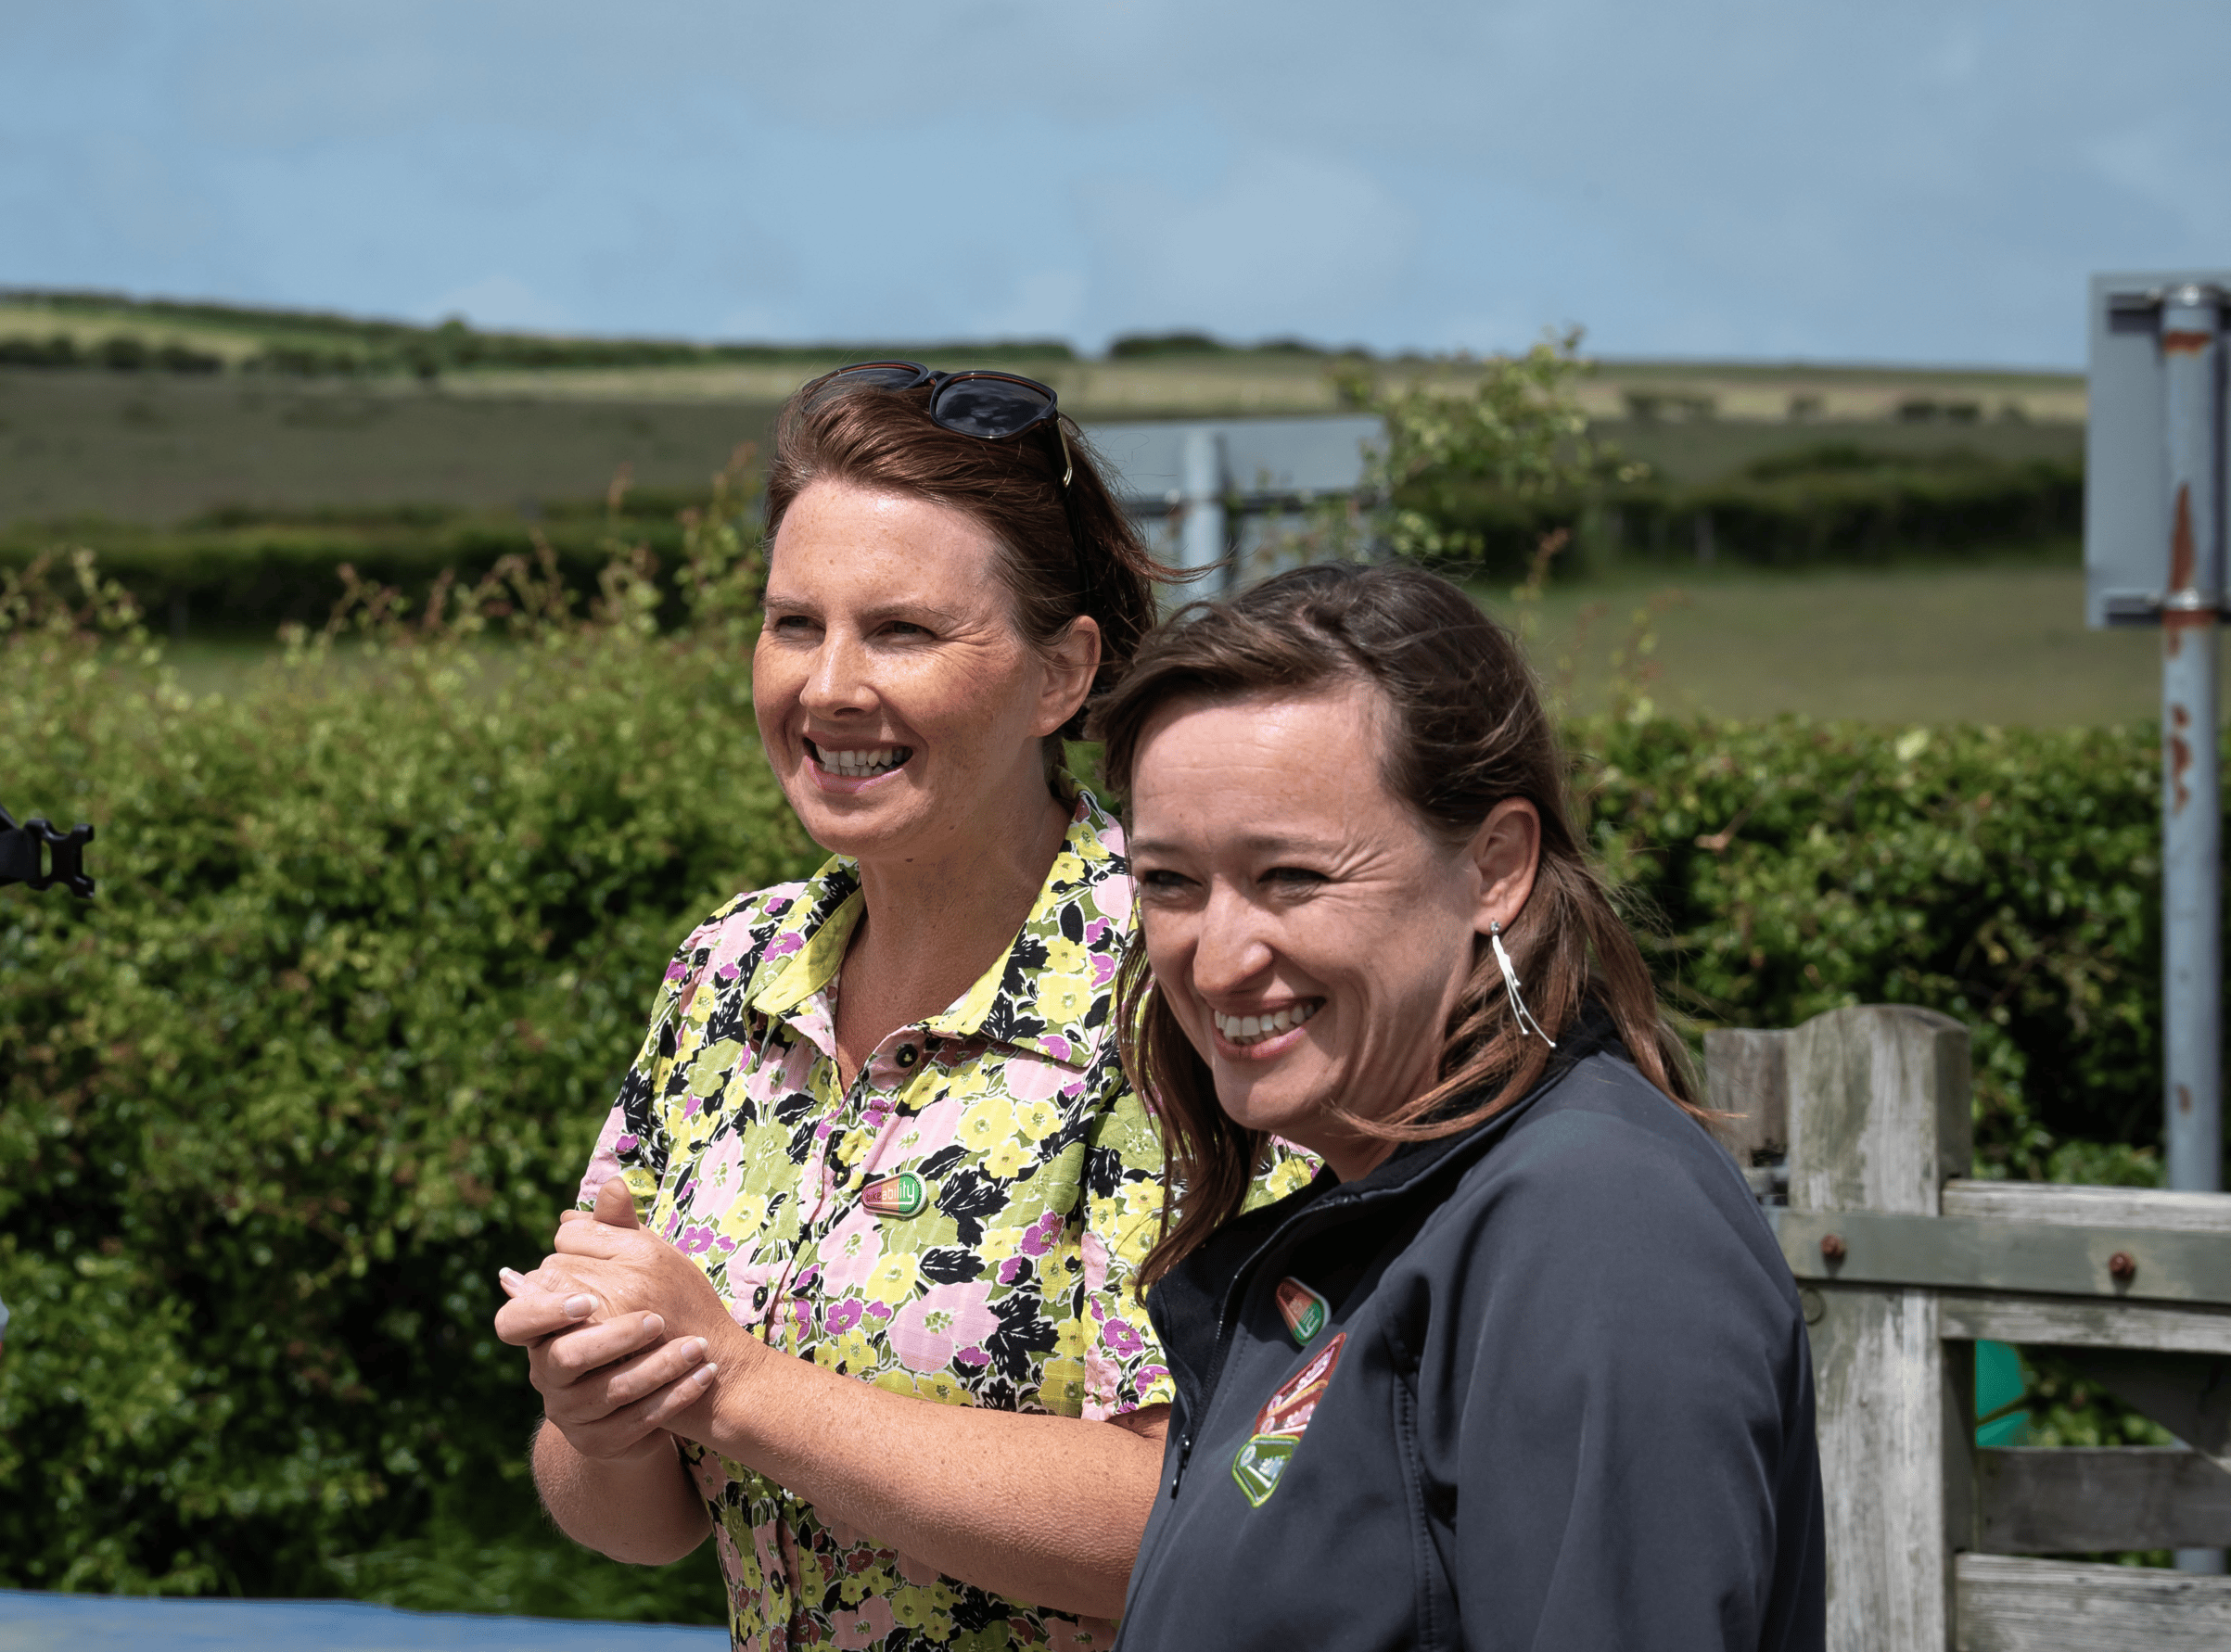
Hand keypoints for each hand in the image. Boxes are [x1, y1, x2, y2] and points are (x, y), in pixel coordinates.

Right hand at [494, 1178, 726, 1460]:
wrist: (638, 1396)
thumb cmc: (626, 1320)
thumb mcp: (622, 1275)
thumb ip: (613, 1235)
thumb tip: (613, 1186)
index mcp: (541, 1332)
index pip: (513, 1322)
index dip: (544, 1311)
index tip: (587, 1300)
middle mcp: (545, 1375)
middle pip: (566, 1360)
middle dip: (613, 1339)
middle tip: (657, 1320)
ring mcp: (571, 1414)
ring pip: (609, 1395)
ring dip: (657, 1369)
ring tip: (698, 1348)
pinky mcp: (603, 1442)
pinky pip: (638, 1425)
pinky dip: (674, 1399)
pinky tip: (704, 1376)